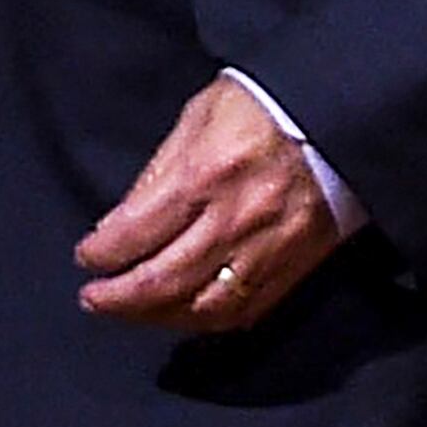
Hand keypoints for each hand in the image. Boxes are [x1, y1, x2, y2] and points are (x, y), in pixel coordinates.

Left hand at [73, 75, 342, 331]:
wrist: (341, 118)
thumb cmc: (262, 105)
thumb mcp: (197, 116)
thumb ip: (158, 172)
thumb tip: (119, 222)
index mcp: (203, 175)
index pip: (137, 233)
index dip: (103, 253)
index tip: (85, 258)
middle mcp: (233, 222)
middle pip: (164, 281)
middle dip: (120, 298)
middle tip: (93, 300)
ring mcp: (266, 251)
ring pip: (203, 307)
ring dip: (159, 318)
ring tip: (131, 314)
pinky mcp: (294, 268)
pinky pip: (245, 311)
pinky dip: (207, 321)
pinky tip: (184, 317)